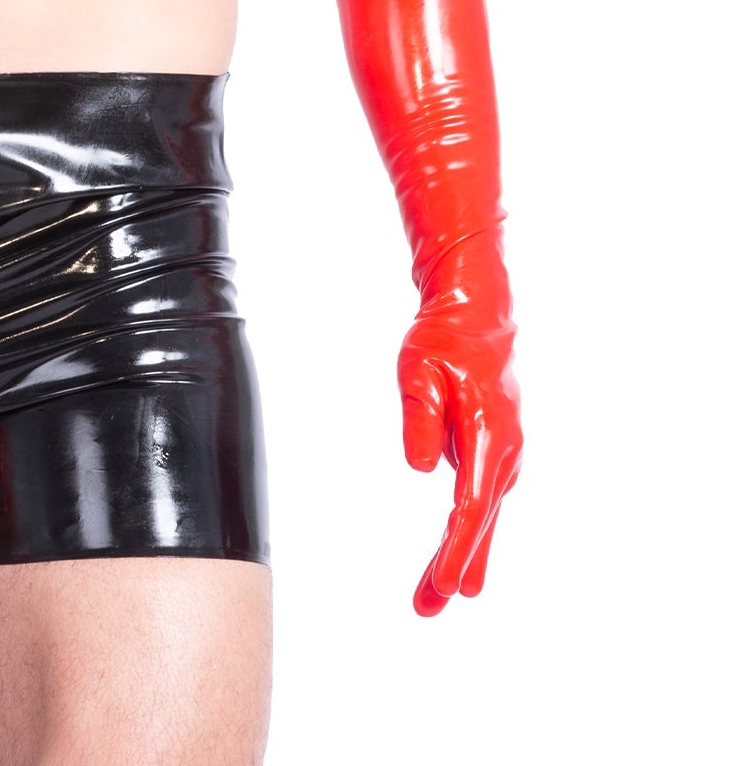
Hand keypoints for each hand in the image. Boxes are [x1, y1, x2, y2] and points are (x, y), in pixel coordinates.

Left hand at [398, 306, 522, 615]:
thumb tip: (421, 469)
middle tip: (426, 609)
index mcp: (487, 435)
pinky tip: (458, 558)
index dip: (458, 549)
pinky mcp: (494, 452)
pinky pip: (480, 500)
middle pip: (478, 521)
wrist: (476, 315)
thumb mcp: (419, 371)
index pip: (471, 506)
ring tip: (432, 599)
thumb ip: (420, 420)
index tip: (444, 584)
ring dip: (461, 554)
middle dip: (454, 566)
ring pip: (481, 515)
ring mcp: (503, 454)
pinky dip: (467, 531)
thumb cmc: (444, 340)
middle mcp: (504, 452)